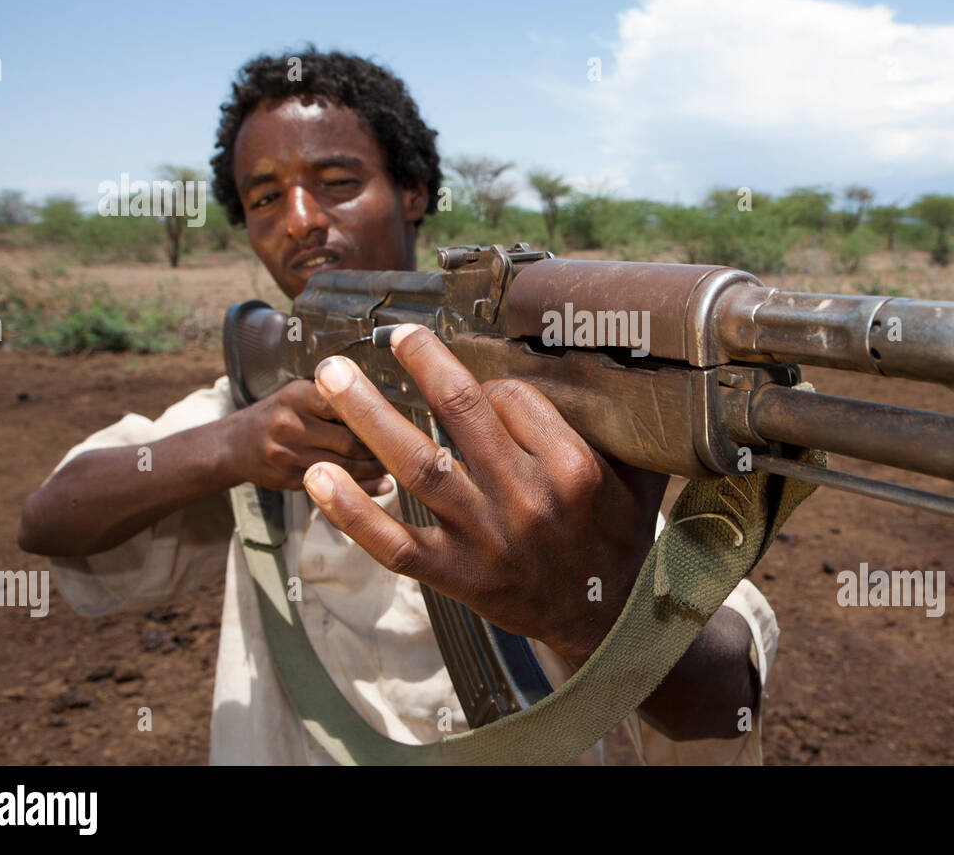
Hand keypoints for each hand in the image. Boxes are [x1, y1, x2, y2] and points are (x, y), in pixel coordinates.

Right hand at [225, 379, 389, 495]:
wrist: (234, 444)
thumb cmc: (279, 414)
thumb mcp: (301, 393)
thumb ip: (336, 398)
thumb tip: (388, 406)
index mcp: (298, 395)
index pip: (344, 402)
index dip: (377, 413)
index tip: (403, 418)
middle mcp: (289, 423)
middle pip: (349, 439)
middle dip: (382, 447)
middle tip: (408, 449)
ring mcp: (286, 454)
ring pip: (343, 467)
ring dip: (375, 470)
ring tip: (396, 467)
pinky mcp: (287, 480)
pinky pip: (331, 485)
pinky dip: (361, 488)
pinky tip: (381, 486)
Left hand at [301, 323, 668, 666]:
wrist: (608, 620)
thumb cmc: (618, 537)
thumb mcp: (637, 476)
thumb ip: (619, 425)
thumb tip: (601, 361)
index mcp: (572, 467)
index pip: (513, 396)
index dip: (489, 384)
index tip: (481, 389)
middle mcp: (526, 498)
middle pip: (461, 414)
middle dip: (420, 365)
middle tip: (390, 333)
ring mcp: (486, 539)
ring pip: (417, 466)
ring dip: (368, 416)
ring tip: (331, 377)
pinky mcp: (457, 576)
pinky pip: (395, 543)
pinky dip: (351, 512)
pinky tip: (316, 477)